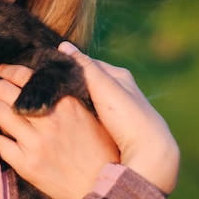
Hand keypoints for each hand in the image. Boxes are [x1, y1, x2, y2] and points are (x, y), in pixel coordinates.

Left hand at [0, 64, 119, 198]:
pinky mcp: (27, 164)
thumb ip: (68, 96)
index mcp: (65, 102)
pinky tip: (6, 138)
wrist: (101, 188)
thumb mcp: (90, 115)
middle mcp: (49, 119)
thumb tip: (44, 76)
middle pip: (4, 89)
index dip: (5, 70)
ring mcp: (36, 142)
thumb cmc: (99, 150)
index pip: (24, 74)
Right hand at [57, 42, 179, 195]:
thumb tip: (63, 46)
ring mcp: (118, 109)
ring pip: (90, 99)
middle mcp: (121, 90)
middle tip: (48, 86)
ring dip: (75, 100)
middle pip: (89, 81)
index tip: (49, 68)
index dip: (69, 65)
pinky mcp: (115, 127)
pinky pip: (93, 115)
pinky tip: (70, 119)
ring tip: (55, 102)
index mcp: (120, 76)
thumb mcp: (103, 86)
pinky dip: (81, 114)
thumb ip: (83, 66)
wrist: (149, 152)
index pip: (88, 64)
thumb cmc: (128, 116)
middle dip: (71, 82)